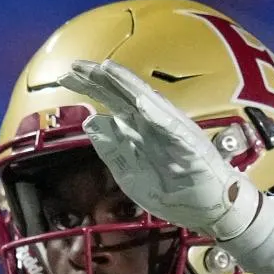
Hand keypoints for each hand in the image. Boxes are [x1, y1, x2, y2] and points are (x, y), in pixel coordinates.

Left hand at [57, 58, 266, 242]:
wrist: (208, 208)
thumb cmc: (173, 190)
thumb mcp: (131, 174)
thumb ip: (113, 150)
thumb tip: (91, 123)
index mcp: (141, 130)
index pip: (112, 101)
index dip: (91, 87)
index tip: (65, 75)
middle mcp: (155, 124)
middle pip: (123, 95)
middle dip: (99, 79)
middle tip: (74, 65)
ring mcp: (171, 131)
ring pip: (146, 102)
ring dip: (126, 85)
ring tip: (106, 68)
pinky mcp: (188, 144)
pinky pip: (169, 126)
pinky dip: (154, 113)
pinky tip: (138, 100)